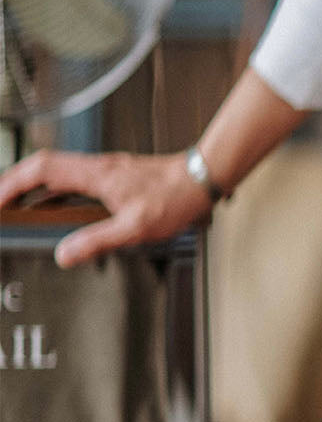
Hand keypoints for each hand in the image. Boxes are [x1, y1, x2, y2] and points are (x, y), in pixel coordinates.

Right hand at [0, 149, 212, 266]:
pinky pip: (73, 178)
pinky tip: (54, 205)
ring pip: (57, 171)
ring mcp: (104, 169)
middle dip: (15, 182)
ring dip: (33, 185)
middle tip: (0, 202)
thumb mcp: (135, 228)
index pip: (42, 170)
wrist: (201, 179)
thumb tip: (64, 254)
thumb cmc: (175, 198)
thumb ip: (97, 240)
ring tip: (16, 205)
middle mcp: (96, 167)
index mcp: (96, 175)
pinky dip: (55, 189)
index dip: (13, 183)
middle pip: (42, 166)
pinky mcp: (113, 175)